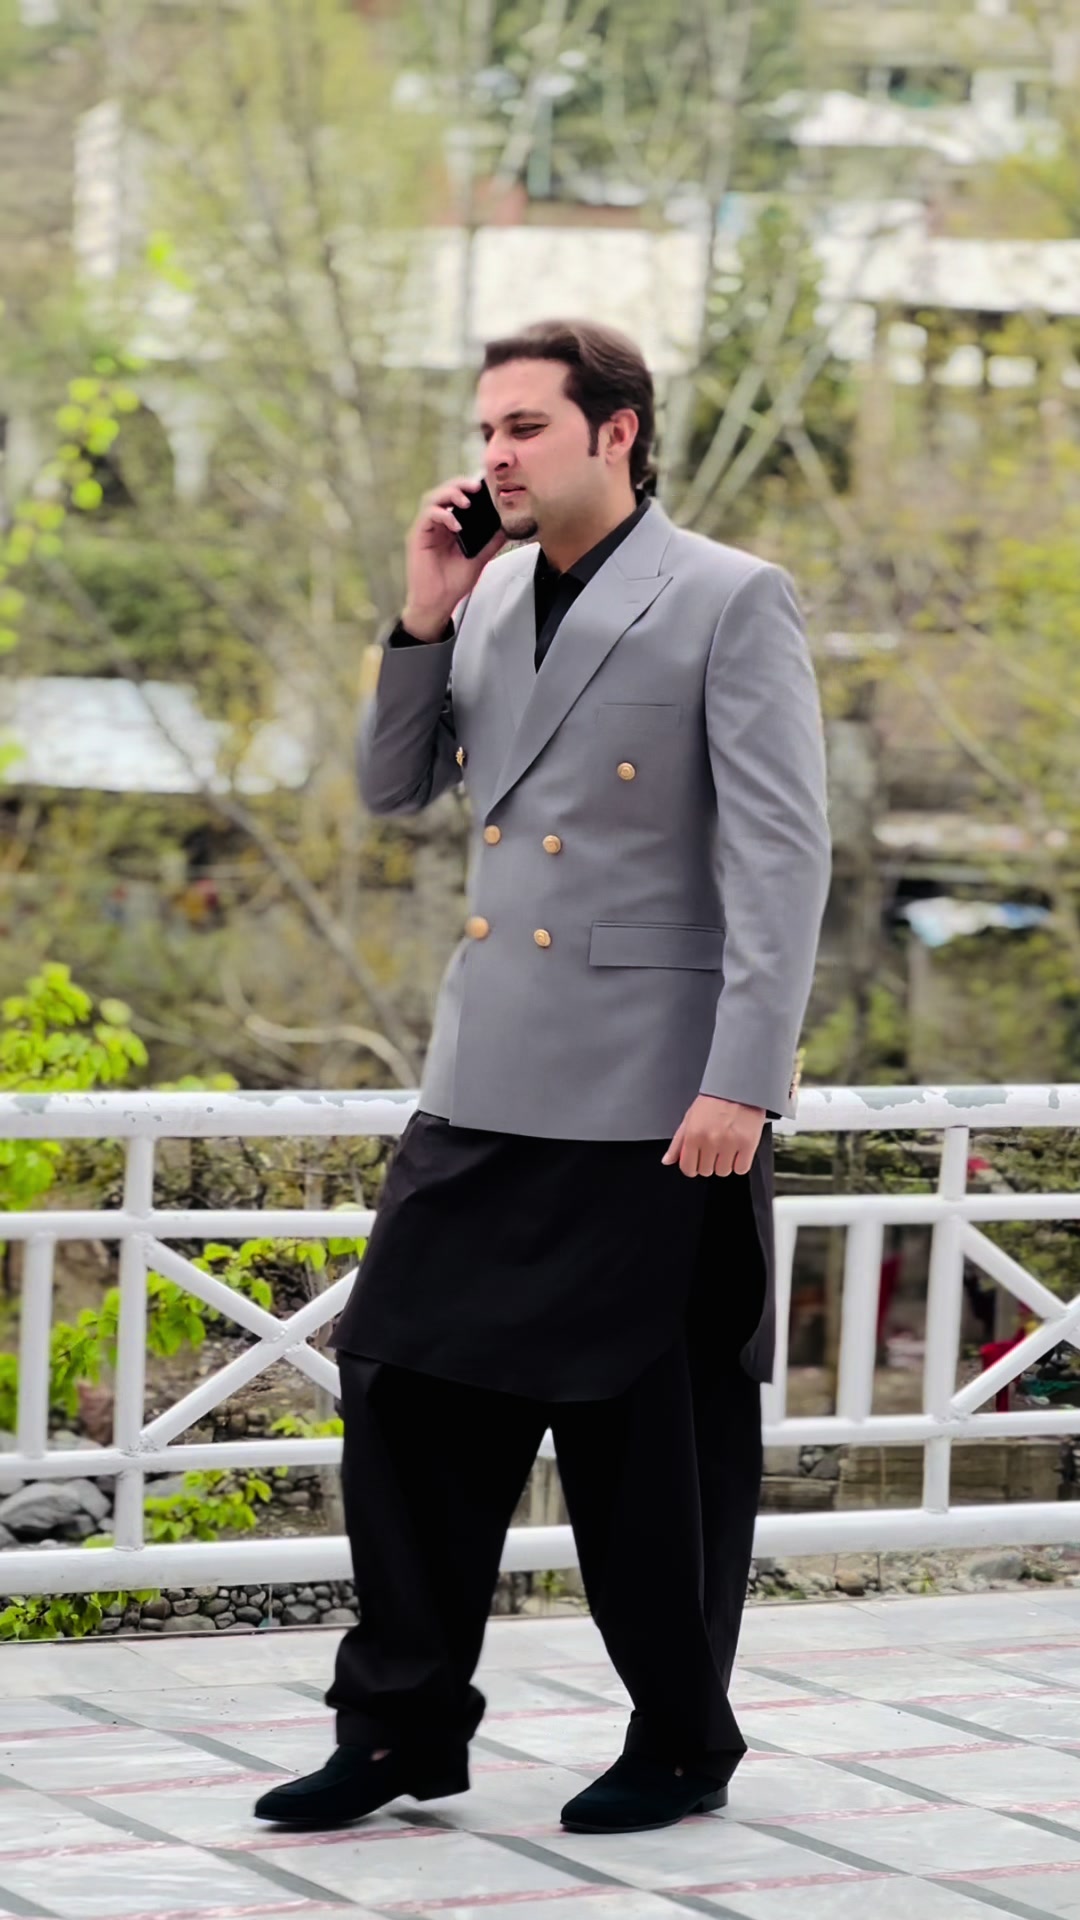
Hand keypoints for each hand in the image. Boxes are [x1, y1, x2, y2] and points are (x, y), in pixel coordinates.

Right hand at [402, 476, 506, 639]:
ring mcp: (426, 529)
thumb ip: (491, 542)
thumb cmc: (453, 583)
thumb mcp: (479, 558)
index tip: (486, 484)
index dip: (469, 487)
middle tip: (476, 486)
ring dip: (449, 494)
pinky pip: (427, 516)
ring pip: (433, 498)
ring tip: (466, 501)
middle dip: (460, 484)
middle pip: (444, 491)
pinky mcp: (417, 537)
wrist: (438, 603)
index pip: (457, 497)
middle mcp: (437, 524)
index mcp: (450, 525)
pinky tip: (455, 524)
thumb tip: (508, 527)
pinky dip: (442, 515)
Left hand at [662, 1094, 764, 1177]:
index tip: (697, 1161)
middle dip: (709, 1162)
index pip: (688, 1168)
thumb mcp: (689, 1118)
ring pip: (723, 1172)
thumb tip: (668, 1160)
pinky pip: (741, 1169)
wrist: (738, 1086)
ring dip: (725, 1163)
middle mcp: (710, 1140)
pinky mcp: (748, 1144)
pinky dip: (740, 1163)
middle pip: (706, 1171)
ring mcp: (729, 1143)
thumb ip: (678, 1142)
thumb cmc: (714, 1100)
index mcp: (693, 1134)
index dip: (692, 1167)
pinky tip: (738, 1150)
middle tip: (714, 1147)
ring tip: (727, 1147)